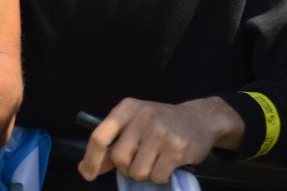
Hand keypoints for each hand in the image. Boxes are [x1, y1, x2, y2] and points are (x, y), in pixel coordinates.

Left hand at [78, 97, 241, 184]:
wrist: (200, 118)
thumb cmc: (160, 123)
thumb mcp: (134, 125)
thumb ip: (111, 145)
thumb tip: (86, 169)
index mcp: (127, 108)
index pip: (100, 136)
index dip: (91, 158)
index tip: (88, 174)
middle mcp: (143, 116)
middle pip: (119, 158)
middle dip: (125, 168)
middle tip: (137, 163)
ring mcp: (162, 132)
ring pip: (138, 171)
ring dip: (144, 174)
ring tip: (154, 162)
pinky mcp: (178, 148)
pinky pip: (157, 176)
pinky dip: (160, 177)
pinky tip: (167, 165)